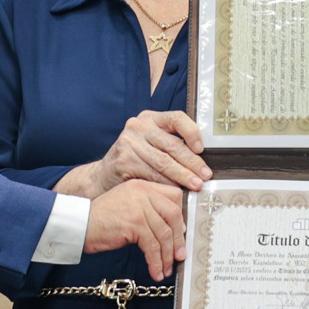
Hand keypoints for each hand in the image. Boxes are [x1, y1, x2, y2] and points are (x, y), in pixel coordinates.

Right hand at [83, 179, 186, 281]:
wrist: (79, 225)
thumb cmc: (101, 219)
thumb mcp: (129, 205)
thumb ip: (150, 210)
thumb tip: (175, 228)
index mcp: (143, 185)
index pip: (174, 196)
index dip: (181, 216)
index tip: (182, 233)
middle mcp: (143, 192)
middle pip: (173, 214)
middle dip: (178, 239)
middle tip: (179, 255)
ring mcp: (139, 206)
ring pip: (164, 233)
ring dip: (167, 255)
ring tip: (165, 268)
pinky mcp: (134, 223)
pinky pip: (152, 246)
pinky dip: (155, 261)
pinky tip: (155, 271)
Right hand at [88, 110, 210, 194]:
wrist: (104, 176)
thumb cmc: (135, 159)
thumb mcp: (151, 143)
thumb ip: (171, 144)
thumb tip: (202, 160)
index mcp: (150, 118)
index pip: (176, 118)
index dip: (192, 132)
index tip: (201, 149)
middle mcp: (138, 126)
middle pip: (172, 145)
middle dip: (192, 162)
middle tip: (205, 176)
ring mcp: (129, 142)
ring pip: (164, 162)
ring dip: (183, 176)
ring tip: (195, 185)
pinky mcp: (124, 160)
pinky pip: (152, 174)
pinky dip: (166, 184)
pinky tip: (176, 190)